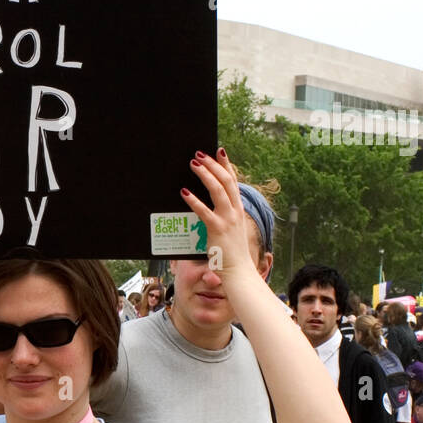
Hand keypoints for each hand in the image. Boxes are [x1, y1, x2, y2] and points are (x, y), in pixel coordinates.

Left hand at [179, 148, 254, 281]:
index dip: (226, 165)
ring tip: (193, 164)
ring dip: (205, 175)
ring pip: (218, 190)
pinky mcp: (218, 229)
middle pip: (226, 181)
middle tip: (199, 154)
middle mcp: (235, 211)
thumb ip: (222, 215)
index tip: (219, 151)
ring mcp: (228, 219)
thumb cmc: (230, 253)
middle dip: (213, 164)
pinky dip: (194, 200)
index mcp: (238, 209)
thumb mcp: (230, 229)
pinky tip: (184, 192)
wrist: (238, 271)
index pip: (233, 181)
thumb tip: (209, 204)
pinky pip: (204, 211)